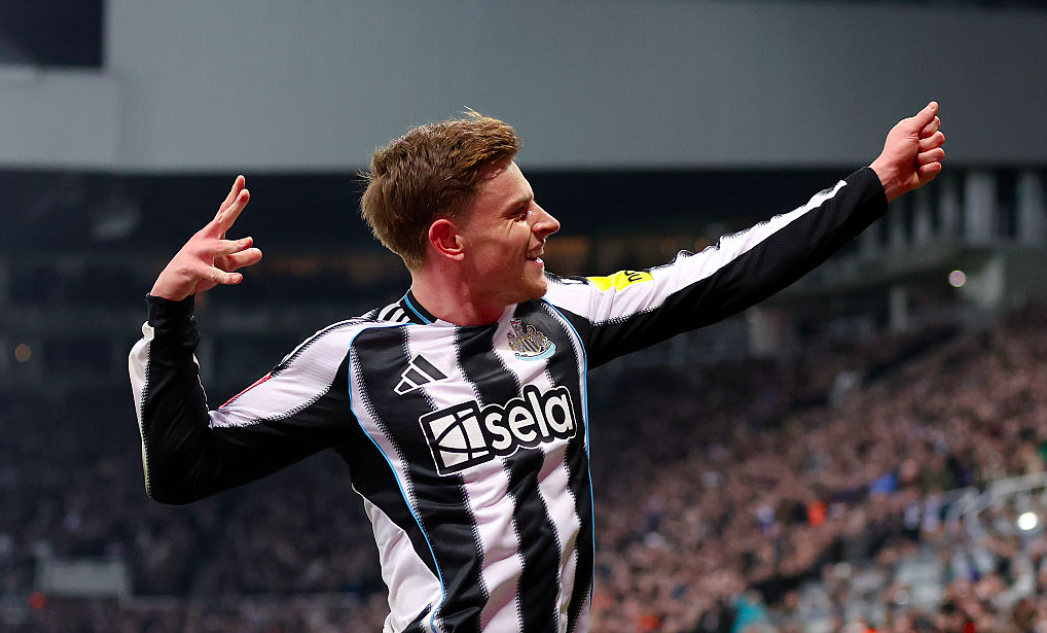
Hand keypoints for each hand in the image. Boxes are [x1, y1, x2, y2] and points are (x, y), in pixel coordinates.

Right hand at [150, 176, 262, 300]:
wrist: (172, 285)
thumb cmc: (199, 271)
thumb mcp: (224, 264)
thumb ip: (241, 258)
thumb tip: (259, 252)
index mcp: (212, 234)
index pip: (224, 212)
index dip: (234, 197)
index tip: (242, 179)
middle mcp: (205, 240)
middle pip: (222, 221)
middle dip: (235, 208)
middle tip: (246, 193)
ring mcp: (198, 254)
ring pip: (219, 248)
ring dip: (234, 245)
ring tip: (249, 240)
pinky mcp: (194, 270)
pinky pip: (213, 274)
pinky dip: (226, 277)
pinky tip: (239, 279)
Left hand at [869, 101, 945, 202]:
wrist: (892, 176)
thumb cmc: (895, 153)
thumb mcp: (908, 130)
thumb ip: (923, 117)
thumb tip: (934, 105)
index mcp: (916, 130)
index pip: (935, 123)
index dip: (927, 130)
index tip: (916, 135)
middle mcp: (922, 142)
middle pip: (940, 137)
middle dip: (926, 145)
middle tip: (913, 149)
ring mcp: (927, 155)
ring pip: (940, 153)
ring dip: (925, 158)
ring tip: (913, 161)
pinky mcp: (929, 168)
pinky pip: (938, 166)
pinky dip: (926, 169)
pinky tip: (917, 170)